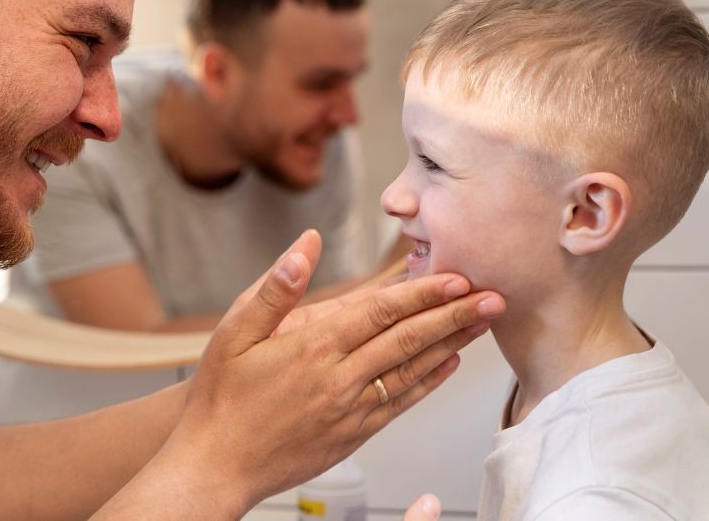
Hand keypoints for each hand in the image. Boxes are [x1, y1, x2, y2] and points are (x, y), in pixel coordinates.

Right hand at [156, 230, 504, 516]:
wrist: (216, 464)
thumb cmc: (221, 397)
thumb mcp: (234, 331)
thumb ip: (276, 287)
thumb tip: (307, 245)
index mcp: (315, 346)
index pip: (382, 311)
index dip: (424, 293)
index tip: (457, 277)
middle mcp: (341, 378)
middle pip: (410, 339)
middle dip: (455, 316)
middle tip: (493, 297)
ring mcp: (351, 409)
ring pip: (413, 371)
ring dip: (452, 345)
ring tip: (483, 324)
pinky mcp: (354, 434)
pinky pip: (401, 403)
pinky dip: (429, 383)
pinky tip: (448, 366)